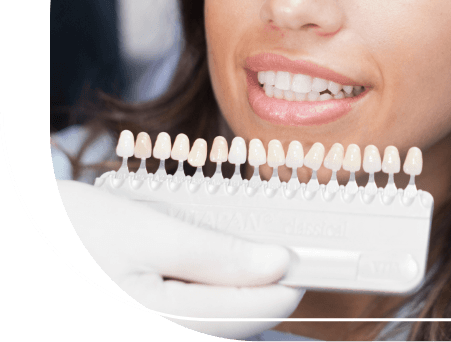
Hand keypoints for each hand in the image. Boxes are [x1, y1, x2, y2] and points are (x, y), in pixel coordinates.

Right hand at [57, 180, 303, 338]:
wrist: (27, 239)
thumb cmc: (74, 231)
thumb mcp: (149, 233)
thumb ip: (216, 256)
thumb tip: (277, 263)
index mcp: (161, 325)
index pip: (252, 313)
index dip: (287, 282)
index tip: (310, 255)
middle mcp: (159, 337)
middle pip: (234, 321)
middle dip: (257, 282)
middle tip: (270, 241)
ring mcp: (151, 334)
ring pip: (213, 321)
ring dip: (231, 287)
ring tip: (230, 249)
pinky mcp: (145, 326)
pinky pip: (190, 319)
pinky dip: (205, 292)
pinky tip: (197, 264)